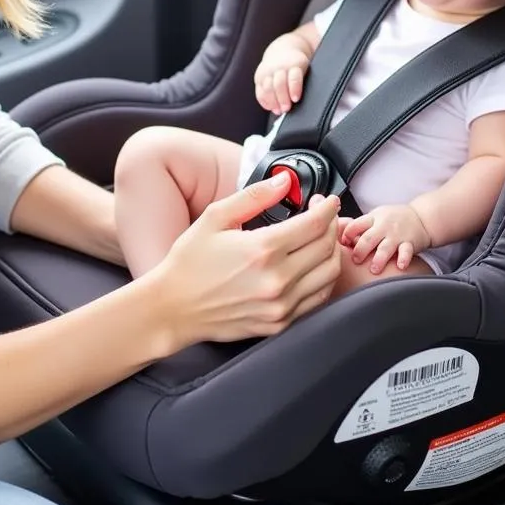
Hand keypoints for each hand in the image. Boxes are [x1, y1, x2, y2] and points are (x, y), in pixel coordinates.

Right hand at [146, 173, 340, 349]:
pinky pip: (317, 299)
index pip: (315, 224)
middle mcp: (277, 280)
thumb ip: (254, 196)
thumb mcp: (215, 218)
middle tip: (322, 216)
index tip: (326, 201)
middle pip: (327, 247)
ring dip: (331, 251)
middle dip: (331, 225)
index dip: (327, 207)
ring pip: (329, 274)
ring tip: (320, 239)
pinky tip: (312, 267)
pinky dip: (323, 279)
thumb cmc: (189, 263)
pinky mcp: (279, 323)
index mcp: (262, 249)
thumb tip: (285, 181)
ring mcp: (280, 305)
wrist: (172, 309)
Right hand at [254, 36, 311, 113]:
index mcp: (294, 63)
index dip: (294, 88)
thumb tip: (305, 100)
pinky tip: (270, 107)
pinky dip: (264, 101)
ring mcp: (267, 71)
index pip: (294, 77)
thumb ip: (304, 80)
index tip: (296, 99)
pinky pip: (259, 91)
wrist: (283, 50)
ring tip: (278, 110)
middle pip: (279, 84)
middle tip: (286, 109)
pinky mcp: (259, 76)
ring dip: (273, 101)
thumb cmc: (297, 64)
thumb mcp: (304, 67)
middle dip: (282, 98)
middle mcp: (279, 66)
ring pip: (268, 88)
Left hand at [340, 205, 430, 273]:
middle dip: (360, 250)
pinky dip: (403, 259)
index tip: (342, 244)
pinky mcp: (410, 242)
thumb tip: (337, 238)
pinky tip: (399, 266)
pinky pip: (406, 251)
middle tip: (355, 260)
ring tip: (374, 269)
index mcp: (372, 219)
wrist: (421, 217)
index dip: (347, 235)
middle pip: (368, 238)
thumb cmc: (393, 219)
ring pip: (386, 247)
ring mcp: (397, 235)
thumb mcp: (375, 216)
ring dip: (378, 259)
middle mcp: (384, 226)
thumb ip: (360, 227)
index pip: (355, 225)